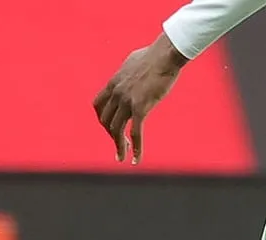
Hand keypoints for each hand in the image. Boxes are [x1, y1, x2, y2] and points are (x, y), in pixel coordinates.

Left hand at [92, 34, 187, 164]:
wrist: (167, 53)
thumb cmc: (155, 54)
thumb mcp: (133, 62)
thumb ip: (127, 72)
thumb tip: (130, 72)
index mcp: (113, 83)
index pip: (98, 106)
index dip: (102, 118)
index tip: (108, 126)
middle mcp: (116, 94)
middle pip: (106, 121)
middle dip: (111, 134)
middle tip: (119, 142)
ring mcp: (127, 102)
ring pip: (116, 130)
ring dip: (119, 145)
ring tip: (122, 156)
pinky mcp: (141, 108)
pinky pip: (135, 133)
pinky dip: (135, 148)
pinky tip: (136, 159)